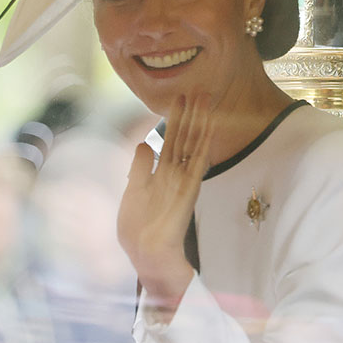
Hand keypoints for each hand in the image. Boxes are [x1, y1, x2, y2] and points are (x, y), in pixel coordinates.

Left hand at [118, 94, 211, 309]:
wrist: (146, 254)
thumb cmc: (138, 229)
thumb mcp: (133, 191)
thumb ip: (140, 167)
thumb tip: (145, 143)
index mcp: (161, 174)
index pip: (170, 140)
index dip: (175, 119)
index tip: (180, 98)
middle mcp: (174, 174)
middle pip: (184, 137)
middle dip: (190, 113)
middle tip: (198, 89)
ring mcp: (182, 180)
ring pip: (192, 143)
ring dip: (199, 120)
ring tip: (205, 98)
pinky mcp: (188, 189)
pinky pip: (198, 160)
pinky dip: (204, 142)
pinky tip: (209, 125)